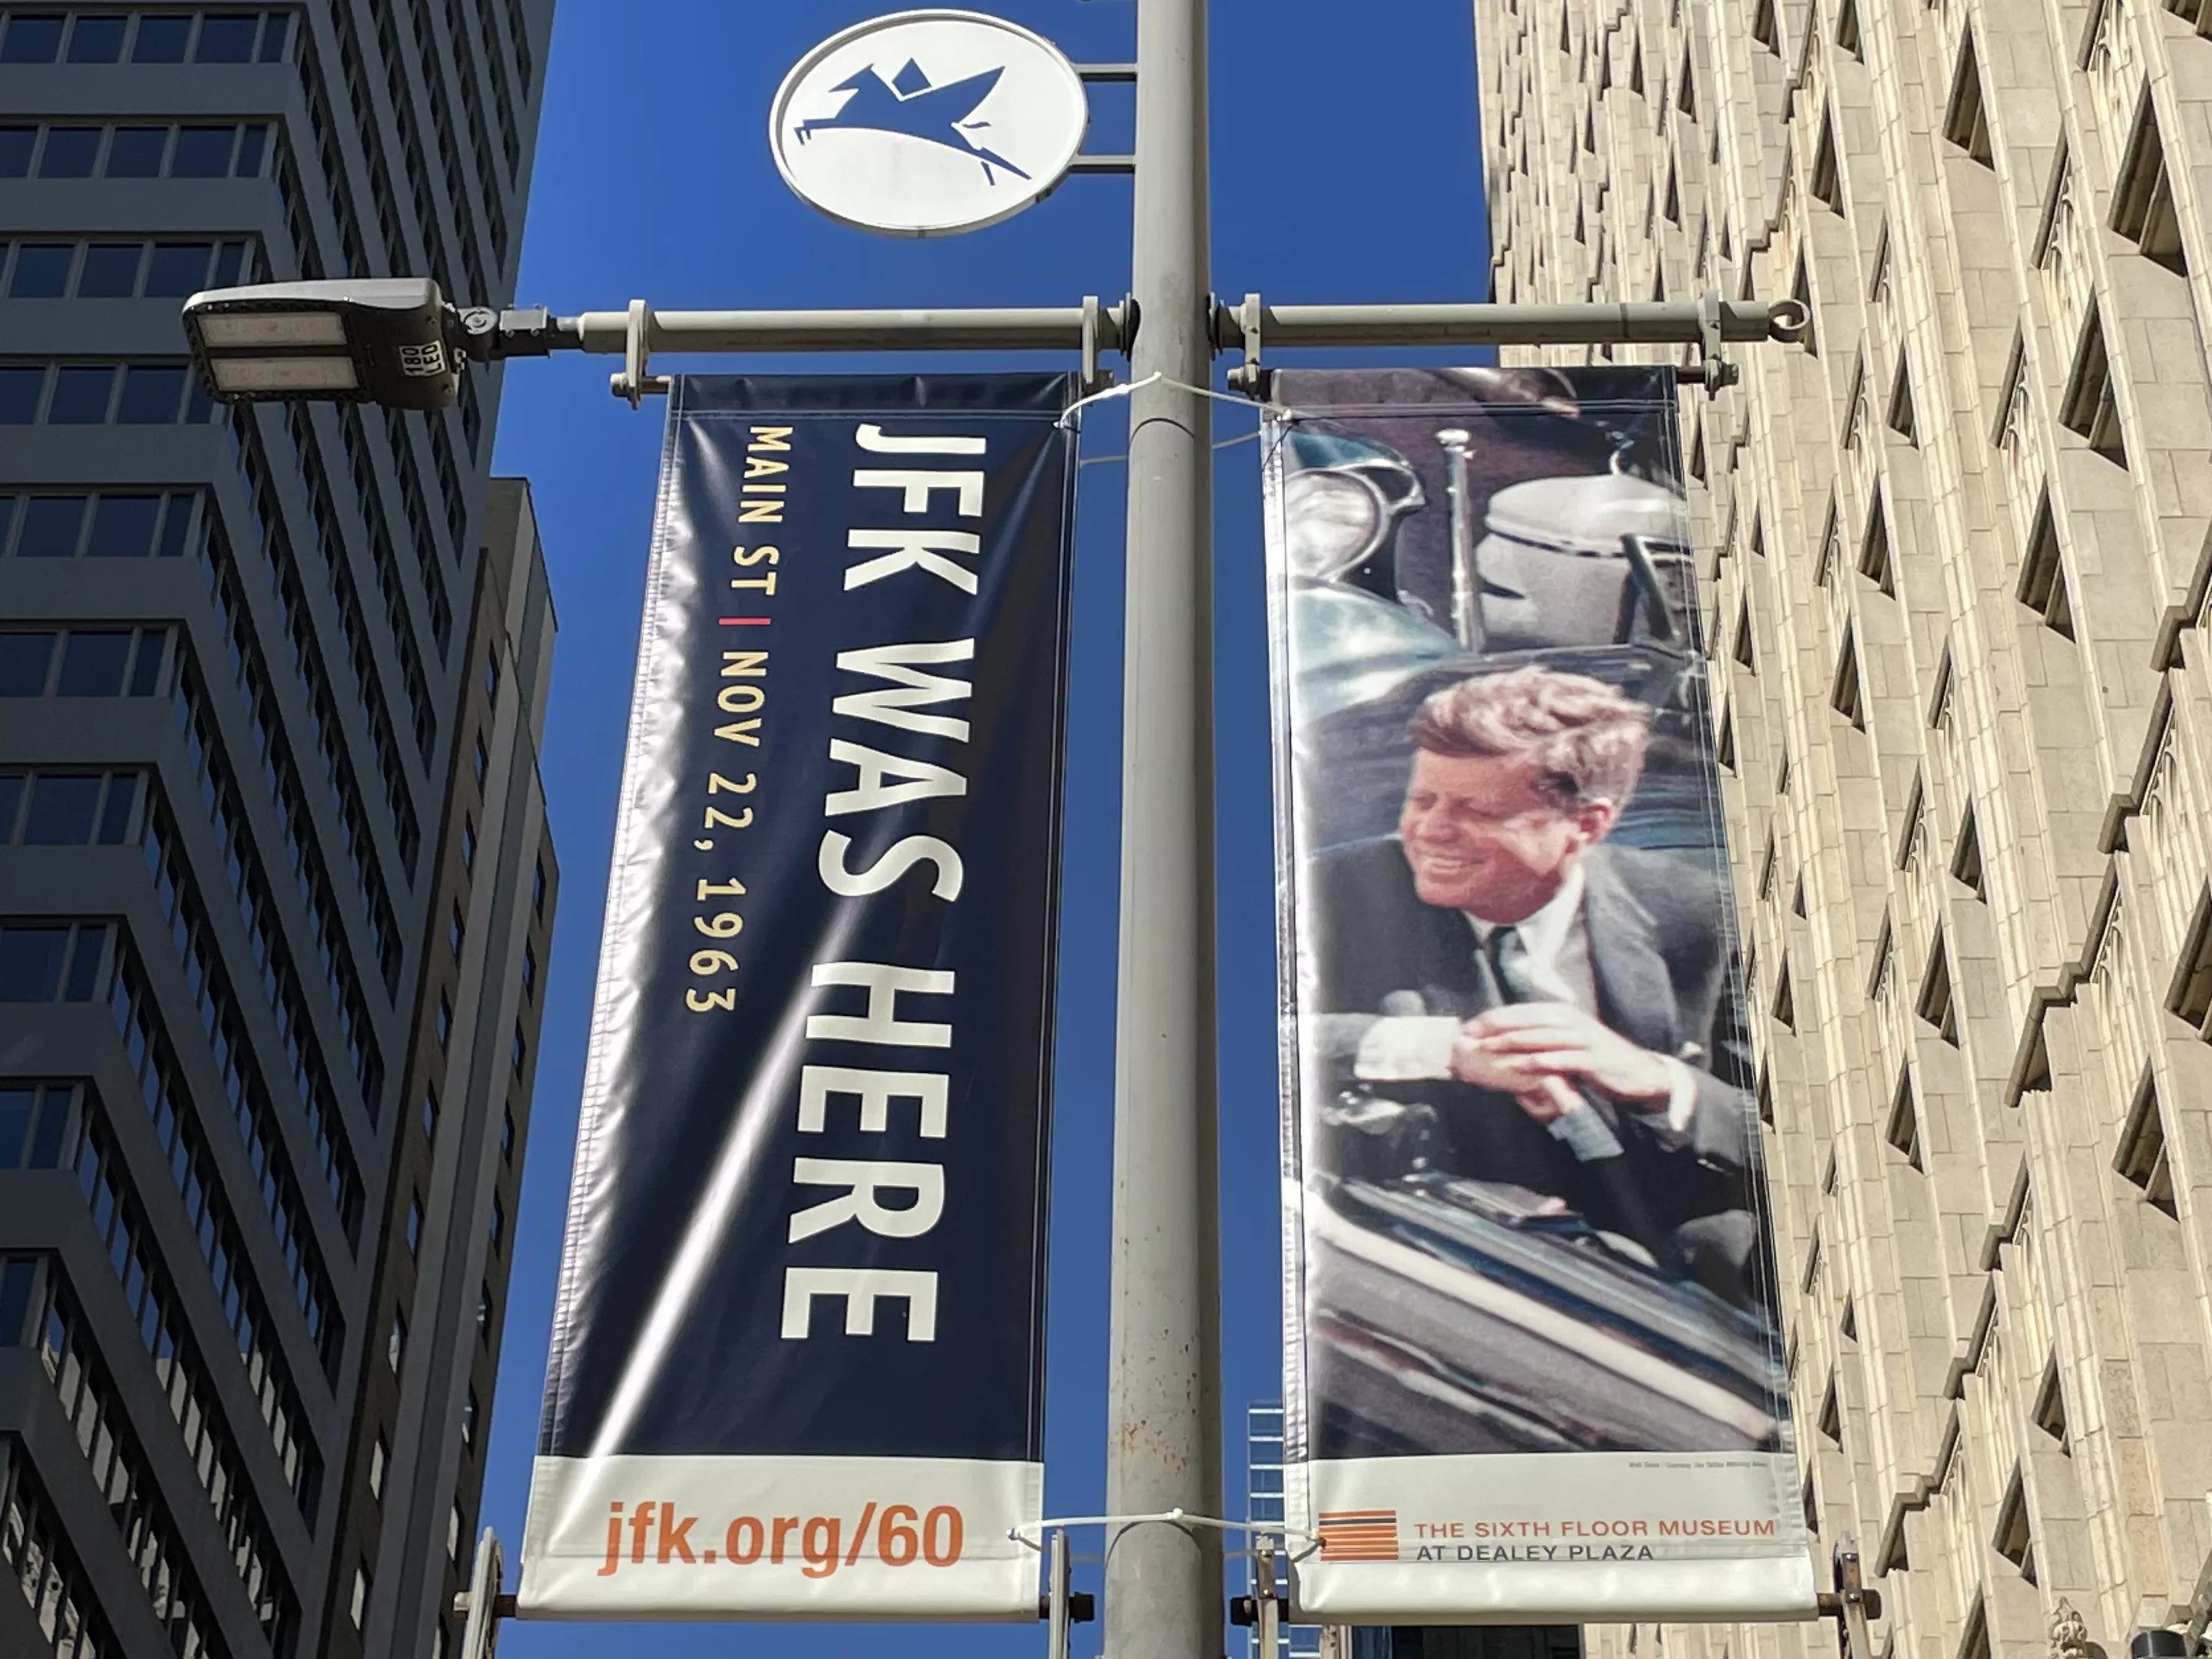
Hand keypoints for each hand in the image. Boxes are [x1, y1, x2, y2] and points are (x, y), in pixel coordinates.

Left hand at [1451, 1004, 1676, 1106]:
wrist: (1638, 1073)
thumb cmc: (1597, 1060)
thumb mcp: (1568, 1044)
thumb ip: (1542, 1039)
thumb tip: (1508, 1041)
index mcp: (1563, 1013)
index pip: (1522, 1011)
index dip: (1495, 1018)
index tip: (1469, 1026)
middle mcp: (1571, 1021)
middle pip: (1526, 1019)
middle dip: (1495, 1026)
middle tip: (1469, 1036)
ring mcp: (1582, 1039)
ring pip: (1539, 1037)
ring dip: (1510, 1043)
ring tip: (1485, 1049)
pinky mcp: (1591, 1059)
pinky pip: (1558, 1059)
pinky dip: (1534, 1062)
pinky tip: (1515, 1067)